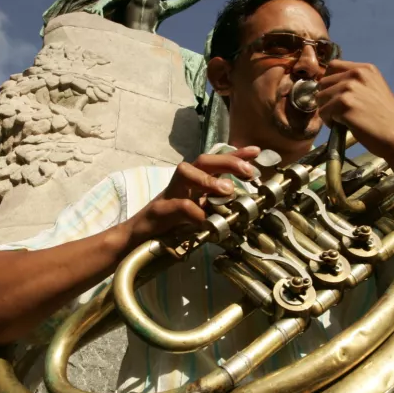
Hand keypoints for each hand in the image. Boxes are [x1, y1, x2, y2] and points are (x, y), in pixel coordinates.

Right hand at [124, 147, 259, 243]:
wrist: (137, 240)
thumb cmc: (170, 227)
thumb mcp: (199, 216)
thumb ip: (216, 211)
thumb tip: (242, 213)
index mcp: (194, 183)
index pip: (216, 163)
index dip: (236, 155)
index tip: (256, 151)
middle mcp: (182, 183)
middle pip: (203, 160)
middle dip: (228, 161)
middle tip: (249, 172)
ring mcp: (169, 194)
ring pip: (185, 173)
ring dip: (208, 179)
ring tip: (228, 190)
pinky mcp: (159, 211)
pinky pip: (177, 205)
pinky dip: (193, 210)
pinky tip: (204, 219)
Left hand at [316, 60, 393, 159]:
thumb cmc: (386, 118)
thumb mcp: (374, 90)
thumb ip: (356, 84)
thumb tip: (331, 87)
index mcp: (365, 69)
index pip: (333, 65)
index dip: (329, 82)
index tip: (334, 95)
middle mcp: (356, 74)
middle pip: (323, 82)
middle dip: (326, 98)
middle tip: (338, 112)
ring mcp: (349, 88)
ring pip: (320, 97)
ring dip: (326, 110)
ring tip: (341, 120)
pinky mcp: (343, 104)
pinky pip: (323, 112)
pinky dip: (328, 121)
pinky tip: (342, 126)